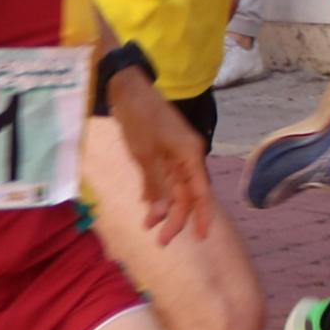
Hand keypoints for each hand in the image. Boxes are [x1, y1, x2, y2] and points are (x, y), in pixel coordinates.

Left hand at [108, 72, 213, 246]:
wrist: (127, 89)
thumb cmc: (139, 119)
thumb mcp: (145, 155)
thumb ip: (155, 184)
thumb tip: (161, 213)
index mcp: (190, 155)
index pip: (201, 193)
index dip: (202, 216)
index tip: (201, 237)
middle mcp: (187, 157)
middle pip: (186, 195)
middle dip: (175, 218)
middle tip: (160, 240)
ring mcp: (174, 155)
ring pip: (174, 189)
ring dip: (162, 207)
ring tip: (148, 225)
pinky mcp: (161, 153)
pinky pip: (163, 179)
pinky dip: (156, 193)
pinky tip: (147, 206)